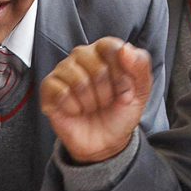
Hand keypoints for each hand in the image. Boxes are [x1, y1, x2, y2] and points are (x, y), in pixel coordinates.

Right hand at [40, 36, 151, 164]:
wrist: (106, 141)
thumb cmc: (120, 111)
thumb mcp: (141, 90)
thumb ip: (141, 65)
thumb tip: (126, 49)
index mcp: (104, 50)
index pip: (112, 48)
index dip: (121, 75)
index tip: (124, 91)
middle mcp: (82, 55)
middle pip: (97, 67)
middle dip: (107, 92)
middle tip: (106, 102)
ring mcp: (63, 70)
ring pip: (79, 81)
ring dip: (90, 102)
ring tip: (91, 107)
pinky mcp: (48, 87)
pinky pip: (61, 93)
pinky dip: (73, 108)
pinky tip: (76, 111)